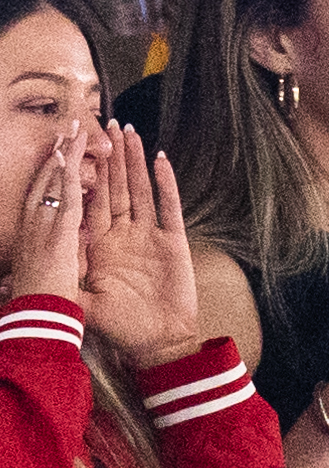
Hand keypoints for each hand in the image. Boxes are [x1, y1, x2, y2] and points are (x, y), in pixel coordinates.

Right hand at [14, 119, 86, 303]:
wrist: (38, 325)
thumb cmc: (41, 307)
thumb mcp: (45, 278)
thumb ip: (47, 262)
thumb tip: (38, 258)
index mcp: (34, 237)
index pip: (42, 198)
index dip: (49, 176)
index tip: (55, 156)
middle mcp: (36, 227)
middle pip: (48, 184)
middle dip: (57, 157)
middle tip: (66, 132)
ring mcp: (43, 228)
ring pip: (54, 184)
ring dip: (64, 156)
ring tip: (73, 131)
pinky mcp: (57, 235)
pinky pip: (65, 198)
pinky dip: (66, 176)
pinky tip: (70, 154)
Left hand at [77, 123, 198, 367]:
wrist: (155, 343)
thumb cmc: (118, 325)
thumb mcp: (78, 301)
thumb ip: (57, 283)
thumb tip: (12, 280)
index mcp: (98, 244)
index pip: (86, 199)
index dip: (79, 173)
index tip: (70, 145)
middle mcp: (123, 235)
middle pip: (113, 186)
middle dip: (108, 155)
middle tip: (104, 124)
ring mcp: (149, 236)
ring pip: (139, 188)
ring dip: (134, 160)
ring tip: (128, 131)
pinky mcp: (173, 243)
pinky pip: (169, 207)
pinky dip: (166, 183)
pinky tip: (161, 160)